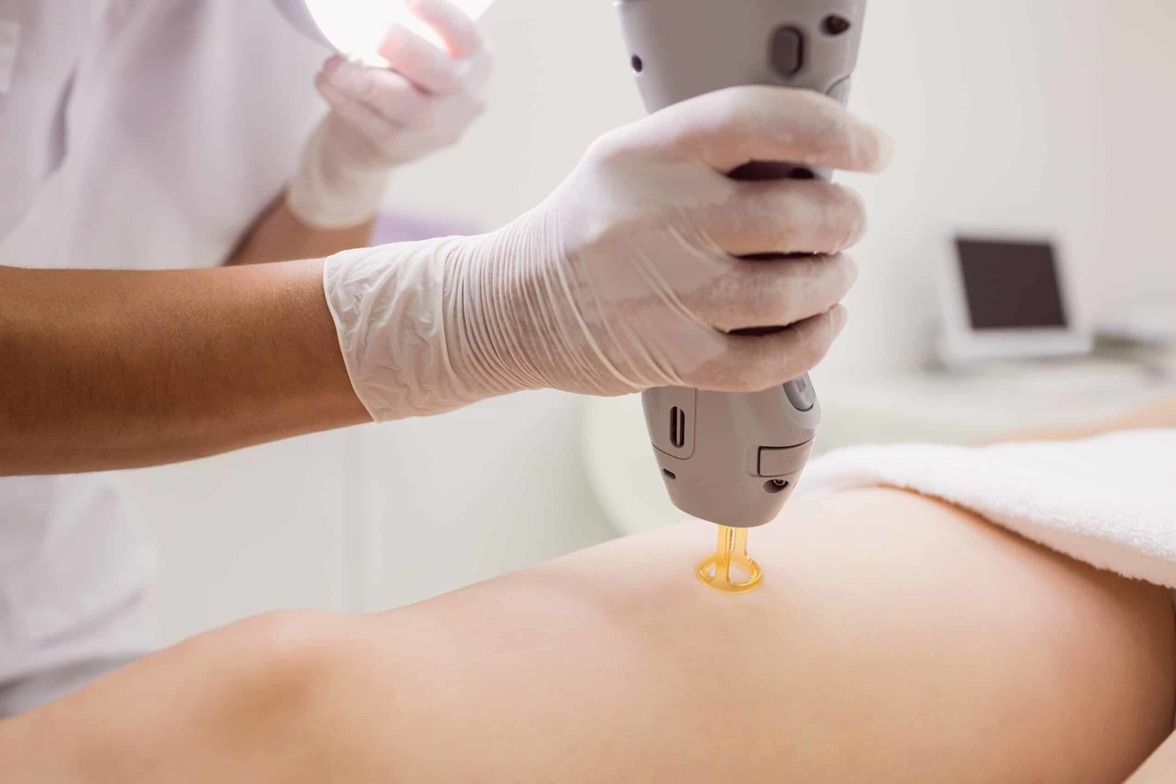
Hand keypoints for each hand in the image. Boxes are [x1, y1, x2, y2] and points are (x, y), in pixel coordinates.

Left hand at [287, 0, 492, 228]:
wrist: (379, 135)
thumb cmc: (399, 75)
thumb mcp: (417, 46)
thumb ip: (406, 27)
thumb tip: (370, 5)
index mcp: (475, 57)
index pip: (462, 34)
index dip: (438, 15)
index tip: (407, 0)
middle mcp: (467, 94)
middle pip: (441, 73)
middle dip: (404, 49)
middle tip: (371, 31)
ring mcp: (440, 127)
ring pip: (407, 105)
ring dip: (365, 82)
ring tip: (332, 66)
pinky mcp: (407, 147)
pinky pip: (378, 125)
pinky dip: (348, 102)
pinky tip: (326, 83)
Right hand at [323, 86, 892, 420]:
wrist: (512, 305)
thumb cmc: (588, 227)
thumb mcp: (629, 160)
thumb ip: (709, 153)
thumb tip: (818, 161)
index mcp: (649, 155)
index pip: (761, 122)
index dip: (834, 131)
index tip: (871, 150)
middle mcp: (657, 219)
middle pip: (794, 215)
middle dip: (844, 219)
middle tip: (845, 222)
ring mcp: (663, 293)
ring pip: (791, 290)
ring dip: (833, 280)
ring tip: (832, 273)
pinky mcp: (669, 356)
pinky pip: (769, 358)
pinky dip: (813, 340)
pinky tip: (820, 321)